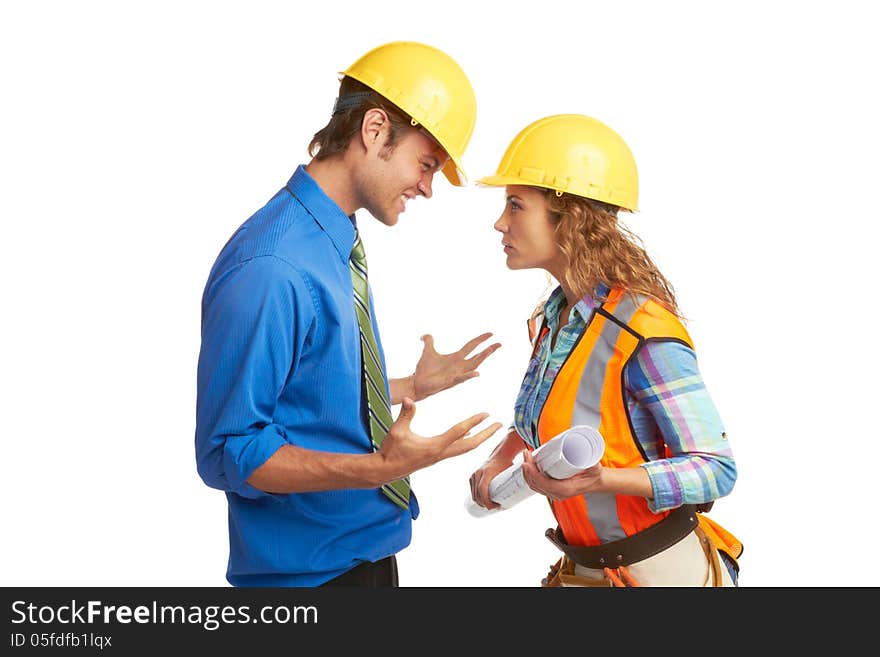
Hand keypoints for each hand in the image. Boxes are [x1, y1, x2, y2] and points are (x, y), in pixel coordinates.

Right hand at [377, 397, 502, 482]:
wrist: (384, 471)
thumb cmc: (390, 451)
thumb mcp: (397, 431)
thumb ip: (405, 415)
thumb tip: (408, 399)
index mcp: (435, 446)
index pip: (459, 432)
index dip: (473, 421)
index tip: (487, 414)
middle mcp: (441, 453)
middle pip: (470, 444)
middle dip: (486, 435)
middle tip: (500, 425)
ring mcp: (439, 457)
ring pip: (465, 448)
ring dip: (479, 439)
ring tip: (490, 430)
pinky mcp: (435, 458)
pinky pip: (457, 450)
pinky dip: (467, 442)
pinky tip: (469, 435)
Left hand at [411, 333, 500, 400]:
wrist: (417, 383)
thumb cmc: (424, 370)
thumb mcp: (428, 351)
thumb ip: (429, 341)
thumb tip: (424, 335)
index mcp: (456, 358)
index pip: (472, 346)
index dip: (481, 339)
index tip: (491, 334)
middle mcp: (459, 366)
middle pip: (478, 357)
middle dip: (488, 350)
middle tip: (499, 344)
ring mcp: (456, 374)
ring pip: (473, 366)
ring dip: (482, 358)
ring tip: (491, 350)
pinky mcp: (450, 382)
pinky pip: (461, 378)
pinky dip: (469, 376)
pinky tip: (477, 372)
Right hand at [468, 458, 511, 510]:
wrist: (500, 455)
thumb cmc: (505, 464)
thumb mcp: (508, 473)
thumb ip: (511, 484)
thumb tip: (516, 497)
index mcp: (487, 472)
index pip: (482, 489)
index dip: (487, 501)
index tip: (494, 506)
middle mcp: (478, 473)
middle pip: (477, 494)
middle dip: (485, 504)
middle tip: (495, 507)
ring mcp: (474, 475)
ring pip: (474, 494)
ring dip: (480, 502)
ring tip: (490, 505)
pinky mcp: (472, 477)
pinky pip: (472, 490)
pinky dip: (477, 497)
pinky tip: (483, 501)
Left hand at [520, 449, 603, 500]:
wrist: (597, 482)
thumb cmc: (594, 475)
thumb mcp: (595, 468)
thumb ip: (592, 464)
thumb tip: (588, 457)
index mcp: (565, 489)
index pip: (543, 483)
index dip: (533, 473)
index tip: (528, 462)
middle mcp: (558, 493)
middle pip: (536, 484)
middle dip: (527, 469)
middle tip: (526, 455)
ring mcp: (555, 492)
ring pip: (535, 485)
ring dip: (527, 472)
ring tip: (526, 457)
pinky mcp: (553, 489)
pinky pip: (538, 485)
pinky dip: (531, 475)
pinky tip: (530, 465)